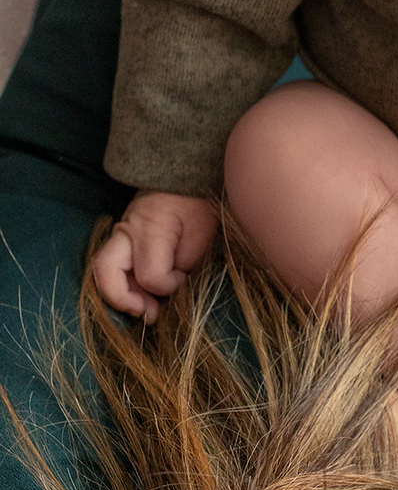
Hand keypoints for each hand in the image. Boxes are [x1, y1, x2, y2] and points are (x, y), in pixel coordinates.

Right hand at [92, 191, 216, 321]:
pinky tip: (142, 293)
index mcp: (149, 230)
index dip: (167, 287)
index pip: (149, 275)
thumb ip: (185, 263)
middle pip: (104, 273)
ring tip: (145, 307)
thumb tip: (168, 288)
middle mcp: (125, 233)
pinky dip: (124, 284)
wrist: (184, 176)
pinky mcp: (121, 239)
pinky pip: (112, 266)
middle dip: (122, 300)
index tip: (184, 279)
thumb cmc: (197, 205)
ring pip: (103, 272)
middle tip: (148, 313)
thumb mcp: (201, 233)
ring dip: (121, 295)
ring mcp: (119, 235)